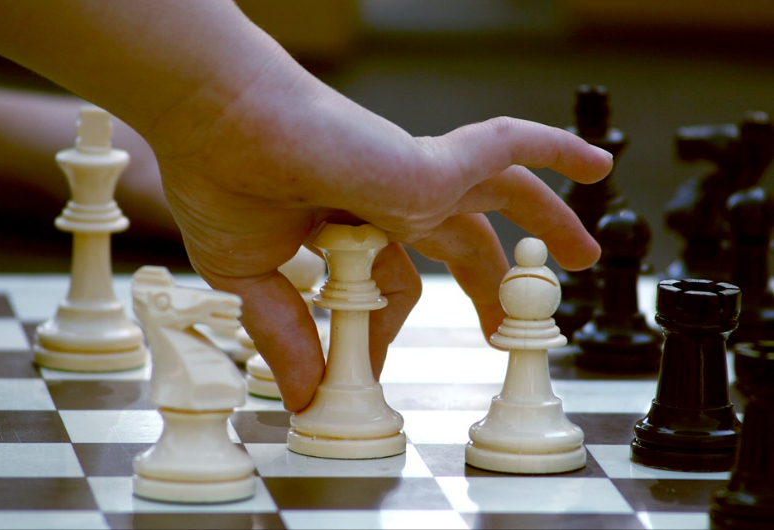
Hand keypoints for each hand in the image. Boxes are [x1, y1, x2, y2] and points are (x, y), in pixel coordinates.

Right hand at [147, 62, 611, 410]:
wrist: (214, 121)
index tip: (368, 371)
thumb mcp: (252, 277)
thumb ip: (287, 332)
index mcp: (350, 224)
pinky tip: (595, 166)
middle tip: (505, 326)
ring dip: (546, 219)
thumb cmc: (222, 181)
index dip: (382, 332)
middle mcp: (389, 198)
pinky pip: (506, 149)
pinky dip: (552, 150)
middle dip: (489, 285)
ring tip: (583, 255)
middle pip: (461, 242)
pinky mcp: (428, 163)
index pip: (390, 284)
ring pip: (500, 194)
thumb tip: (302, 396)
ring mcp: (413, 178)